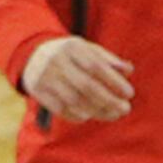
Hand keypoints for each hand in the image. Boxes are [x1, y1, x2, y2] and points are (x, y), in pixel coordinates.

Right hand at [21, 35, 136, 121]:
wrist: (32, 55)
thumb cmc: (70, 55)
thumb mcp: (87, 49)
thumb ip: (108, 59)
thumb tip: (129, 70)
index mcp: (71, 47)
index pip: (96, 66)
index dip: (114, 81)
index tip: (129, 93)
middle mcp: (56, 61)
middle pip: (86, 86)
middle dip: (109, 100)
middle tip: (125, 109)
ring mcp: (45, 77)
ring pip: (75, 101)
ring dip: (98, 111)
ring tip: (113, 115)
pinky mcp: (37, 91)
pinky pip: (61, 109)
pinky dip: (79, 115)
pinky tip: (91, 114)